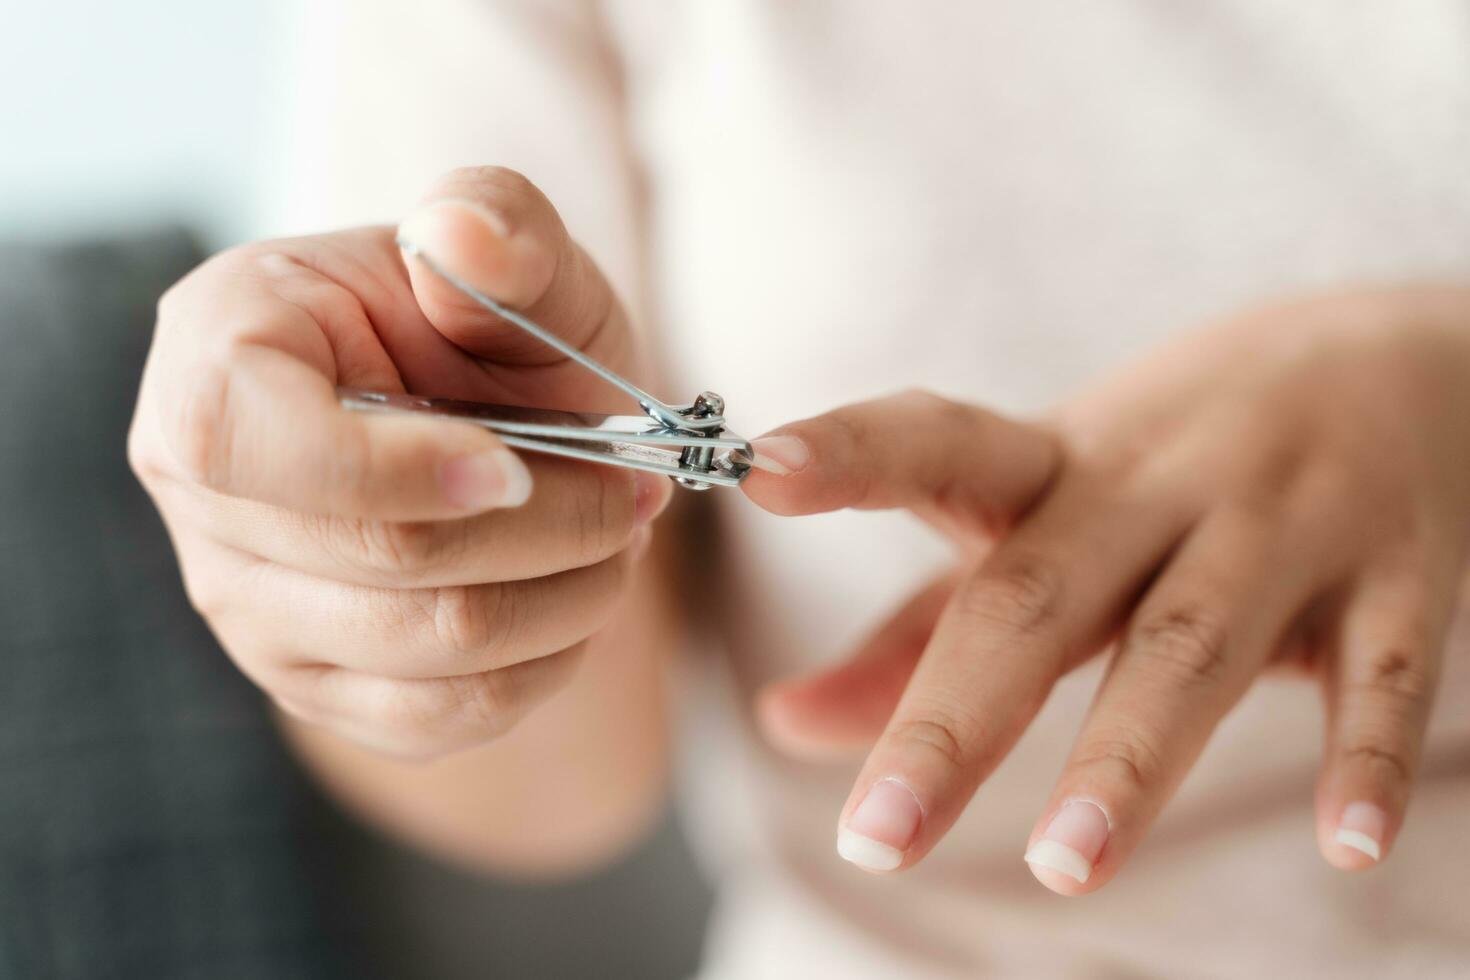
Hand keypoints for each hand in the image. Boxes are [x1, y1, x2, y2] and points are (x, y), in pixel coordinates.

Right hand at [129, 167, 670, 757]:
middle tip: (636, 490)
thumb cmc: (487, 325)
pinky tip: (574, 594)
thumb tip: (466, 234)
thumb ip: (498, 222)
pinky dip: (548, 661)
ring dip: (571, 594)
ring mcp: (252, 609)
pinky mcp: (319, 687)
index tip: (521, 464)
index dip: (398, 468)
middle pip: (384, 560)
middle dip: (553, 526)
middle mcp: (202, 497)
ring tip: (618, 534)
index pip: (249, 443)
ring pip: (433, 652)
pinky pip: (449, 717)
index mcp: (214, 356)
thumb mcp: (511, 248)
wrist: (487, 418)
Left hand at [742, 287, 1469, 891]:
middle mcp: (1159, 481)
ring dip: (1130, 758)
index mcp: (1055, 463)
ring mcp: (1284, 521)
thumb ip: (915, 626)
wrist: (1401, 359)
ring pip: (1194, 641)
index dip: (852, 453)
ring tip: (1063, 867)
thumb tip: (780, 724)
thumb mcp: (1044, 513)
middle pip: (1042, 593)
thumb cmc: (1171, 463)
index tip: (759, 471)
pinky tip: (1348, 845)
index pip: (940, 443)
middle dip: (957, 715)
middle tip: (878, 835)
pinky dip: (1369, 755)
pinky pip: (1388, 669)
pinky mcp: (1399, 573)